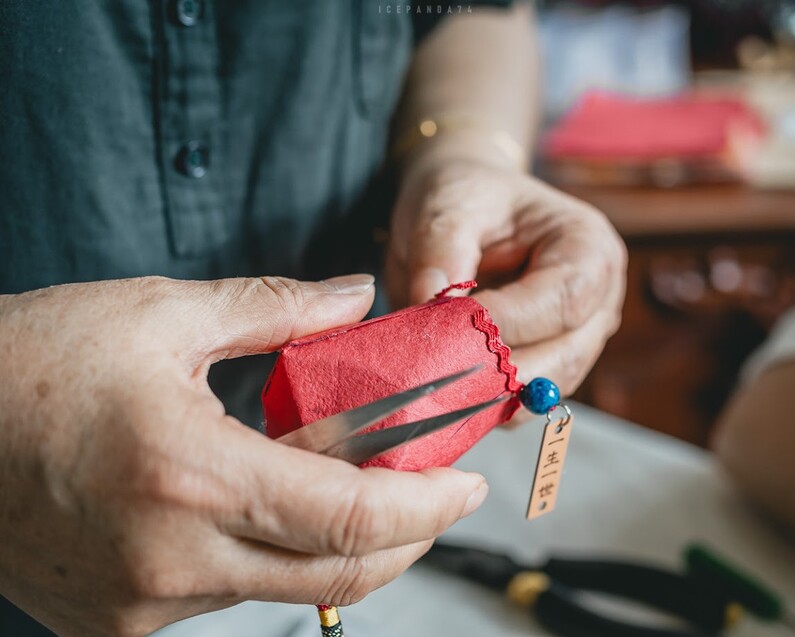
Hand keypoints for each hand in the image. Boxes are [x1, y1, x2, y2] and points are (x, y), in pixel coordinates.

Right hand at [0, 275, 487, 636]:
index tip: (467, 483)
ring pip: (287, 589)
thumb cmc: (33, 361)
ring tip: (361, 485)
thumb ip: (277, 308)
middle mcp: (170, 560)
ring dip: (342, 543)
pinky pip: (230, 597)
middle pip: (337, 573)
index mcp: (190, 476)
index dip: (427, 506)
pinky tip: (277, 510)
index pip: (350, 518)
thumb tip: (357, 296)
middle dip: (407, 535)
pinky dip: (274, 556)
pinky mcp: (116, 625)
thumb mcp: (160, 314)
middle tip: (437, 491)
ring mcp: (140, 606)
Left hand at [387, 149, 626, 411]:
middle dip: (498, 373)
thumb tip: (431, 310)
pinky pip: (522, 398)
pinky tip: (444, 391)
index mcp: (588, 246)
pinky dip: (483, 401)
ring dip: (488, 395)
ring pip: (543, 389)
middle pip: (564, 357)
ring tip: (433, 386)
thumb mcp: (446, 206)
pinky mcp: (550, 364)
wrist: (468, 206)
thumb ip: (440, 254)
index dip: (507, 325)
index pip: (561, 302)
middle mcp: (600, 299)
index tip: (447, 332)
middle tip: (434, 378)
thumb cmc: (465, 197)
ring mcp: (580, 338)